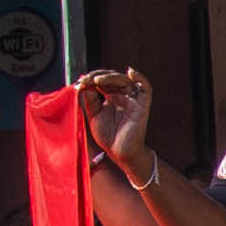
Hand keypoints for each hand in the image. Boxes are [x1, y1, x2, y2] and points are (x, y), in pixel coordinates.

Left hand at [73, 65, 156, 179]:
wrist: (120, 153)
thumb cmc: (108, 136)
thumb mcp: (93, 114)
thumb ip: (90, 99)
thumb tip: (84, 83)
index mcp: (111, 96)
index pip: (102, 80)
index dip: (91, 78)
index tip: (80, 82)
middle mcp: (122, 95)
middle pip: (112, 77)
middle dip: (98, 76)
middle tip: (86, 80)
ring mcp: (133, 98)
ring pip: (125, 79)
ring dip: (111, 76)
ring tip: (97, 80)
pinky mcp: (142, 104)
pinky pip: (145, 87)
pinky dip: (140, 77)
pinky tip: (130, 72)